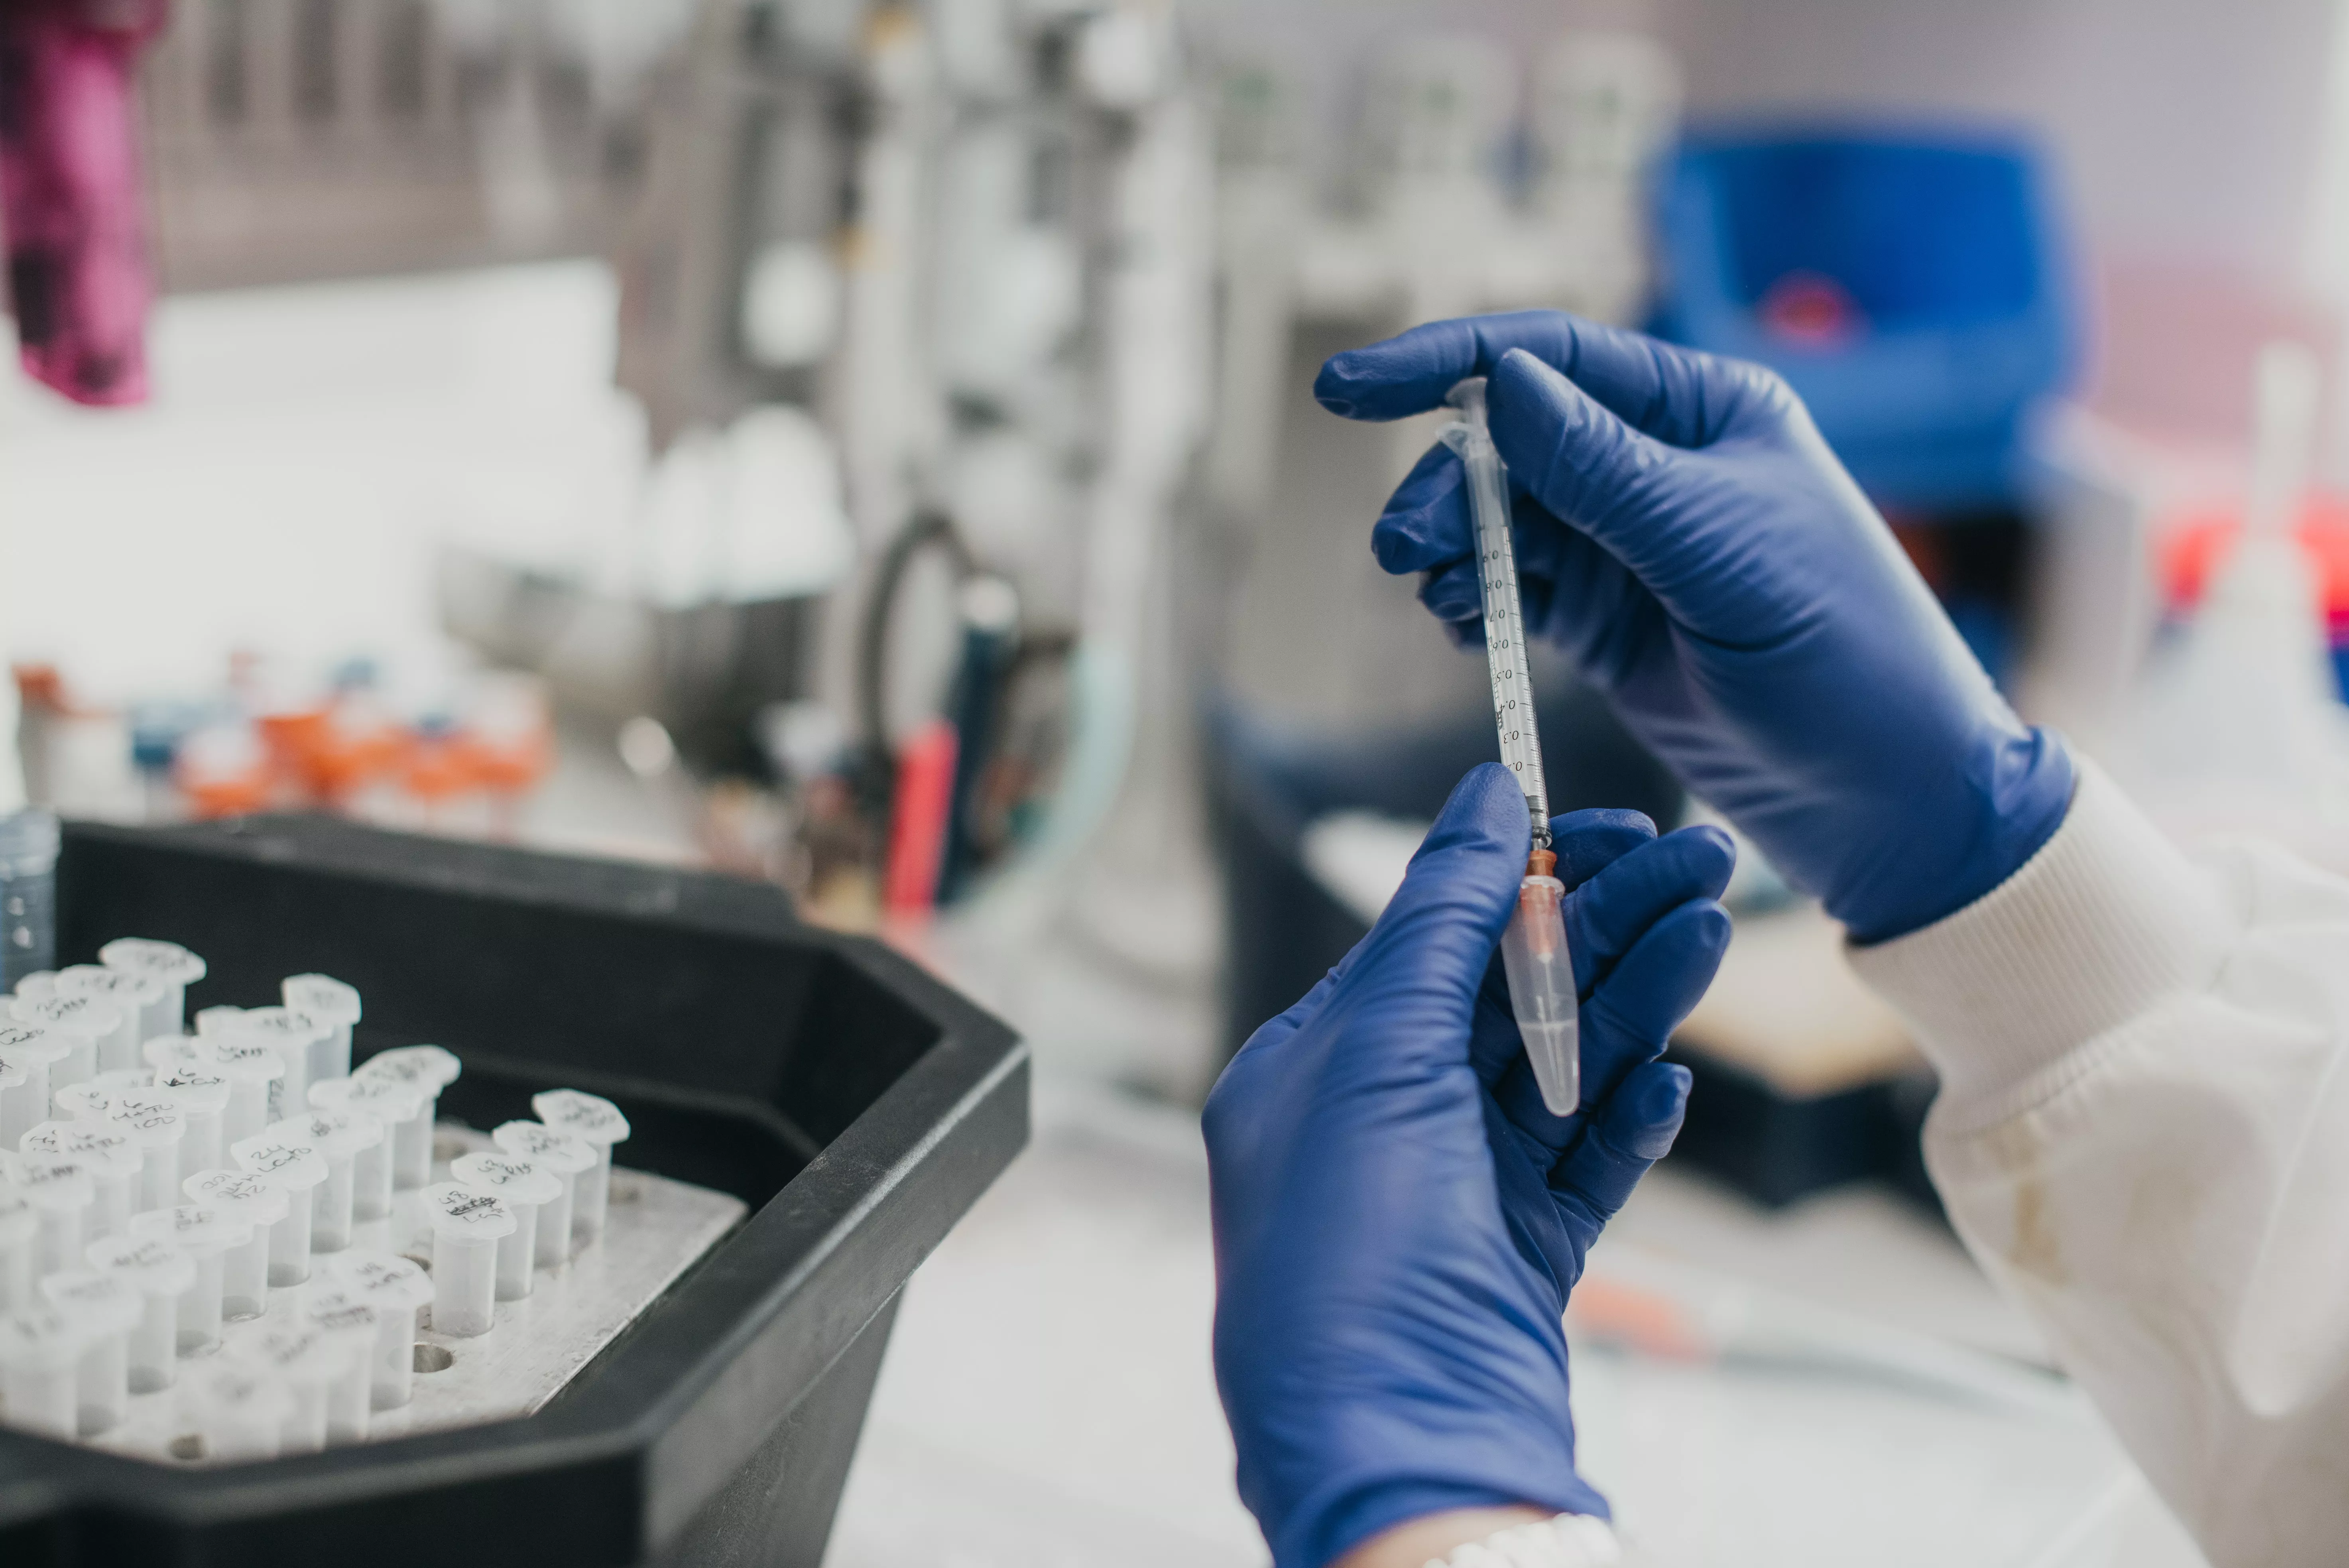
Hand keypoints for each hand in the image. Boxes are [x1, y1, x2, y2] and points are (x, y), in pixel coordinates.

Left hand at [1204, 764, 1733, 1567]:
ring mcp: (1450, 1199)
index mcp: (1309, 1073)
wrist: (1399, 1454)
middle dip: (1601, 927)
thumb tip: (1482, 799)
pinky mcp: (1515, 1263)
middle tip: (1704, 862)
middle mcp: (1374, 1128)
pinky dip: (1626, 1118)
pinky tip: (1669, 1081)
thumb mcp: (1380, 1057)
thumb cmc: (1352, 1255)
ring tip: (1710, 933)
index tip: (1606, 824)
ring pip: (1554, 1072)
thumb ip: (1437, 919)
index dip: (1519, 875)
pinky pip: (1581, 1168)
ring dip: (1632, 1002)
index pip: (1426, 940)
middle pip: (1502, 996)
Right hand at [1315, 312, 2073, 940]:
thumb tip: (1505, 383)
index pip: (1553, 355)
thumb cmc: (1846, 658)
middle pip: (1509, 444)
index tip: (1346, 386)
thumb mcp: (1723, 552)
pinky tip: (1462, 627)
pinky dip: (1474, 601)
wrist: (1890, 799)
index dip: (1445, 361)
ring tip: (1434, 595)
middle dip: (1445, 486)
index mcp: (1703, 411)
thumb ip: (1607, 472)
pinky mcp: (1606, 623)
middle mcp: (1658, 466)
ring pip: (1500, 519)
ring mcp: (1628, 547)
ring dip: (1450, 547)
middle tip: (1401, 548)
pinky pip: (1513, 589)